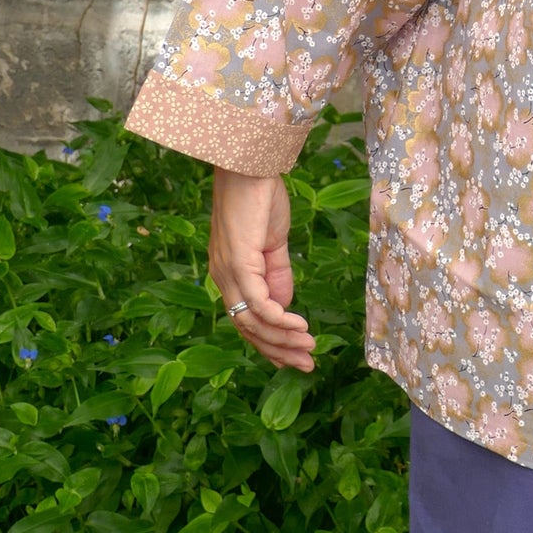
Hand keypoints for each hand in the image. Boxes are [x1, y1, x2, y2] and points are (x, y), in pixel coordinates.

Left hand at [209, 170, 315, 373]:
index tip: (296, 358)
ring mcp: (228, 272)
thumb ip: (277, 275)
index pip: (246, 321)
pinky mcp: (239, 263)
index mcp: (230, 275)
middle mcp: (223, 278)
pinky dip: (279, 319)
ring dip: (283, 339)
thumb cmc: (260, 199)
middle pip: (247, 329)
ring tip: (309, 348)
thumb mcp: (272, 244)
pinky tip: (300, 326)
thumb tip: (284, 306)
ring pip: (253, 322)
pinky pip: (258, 303)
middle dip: (279, 351)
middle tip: (307, 365)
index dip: (270, 343)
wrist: (251, 167)